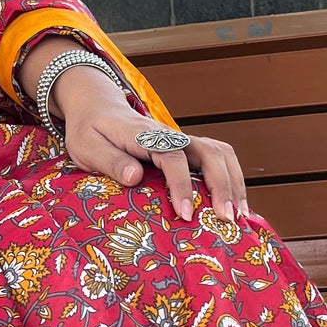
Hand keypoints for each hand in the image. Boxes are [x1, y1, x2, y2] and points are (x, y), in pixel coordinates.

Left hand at [52, 66, 248, 220]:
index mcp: (145, 136)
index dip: (182, 185)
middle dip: (222, 185)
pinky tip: (234, 204)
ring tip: (239, 215)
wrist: (97, 107)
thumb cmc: (89, 131)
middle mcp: (170, 136)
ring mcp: (182, 141)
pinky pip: (216, 160)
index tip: (186, 213)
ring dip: (234, 182)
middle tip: (226, 219)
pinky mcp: (186, 149)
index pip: (173, 157)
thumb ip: (110, 161)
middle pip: (209, 152)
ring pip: (219, 154)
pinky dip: (231, 179)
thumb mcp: (87, 147)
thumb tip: (136, 177)